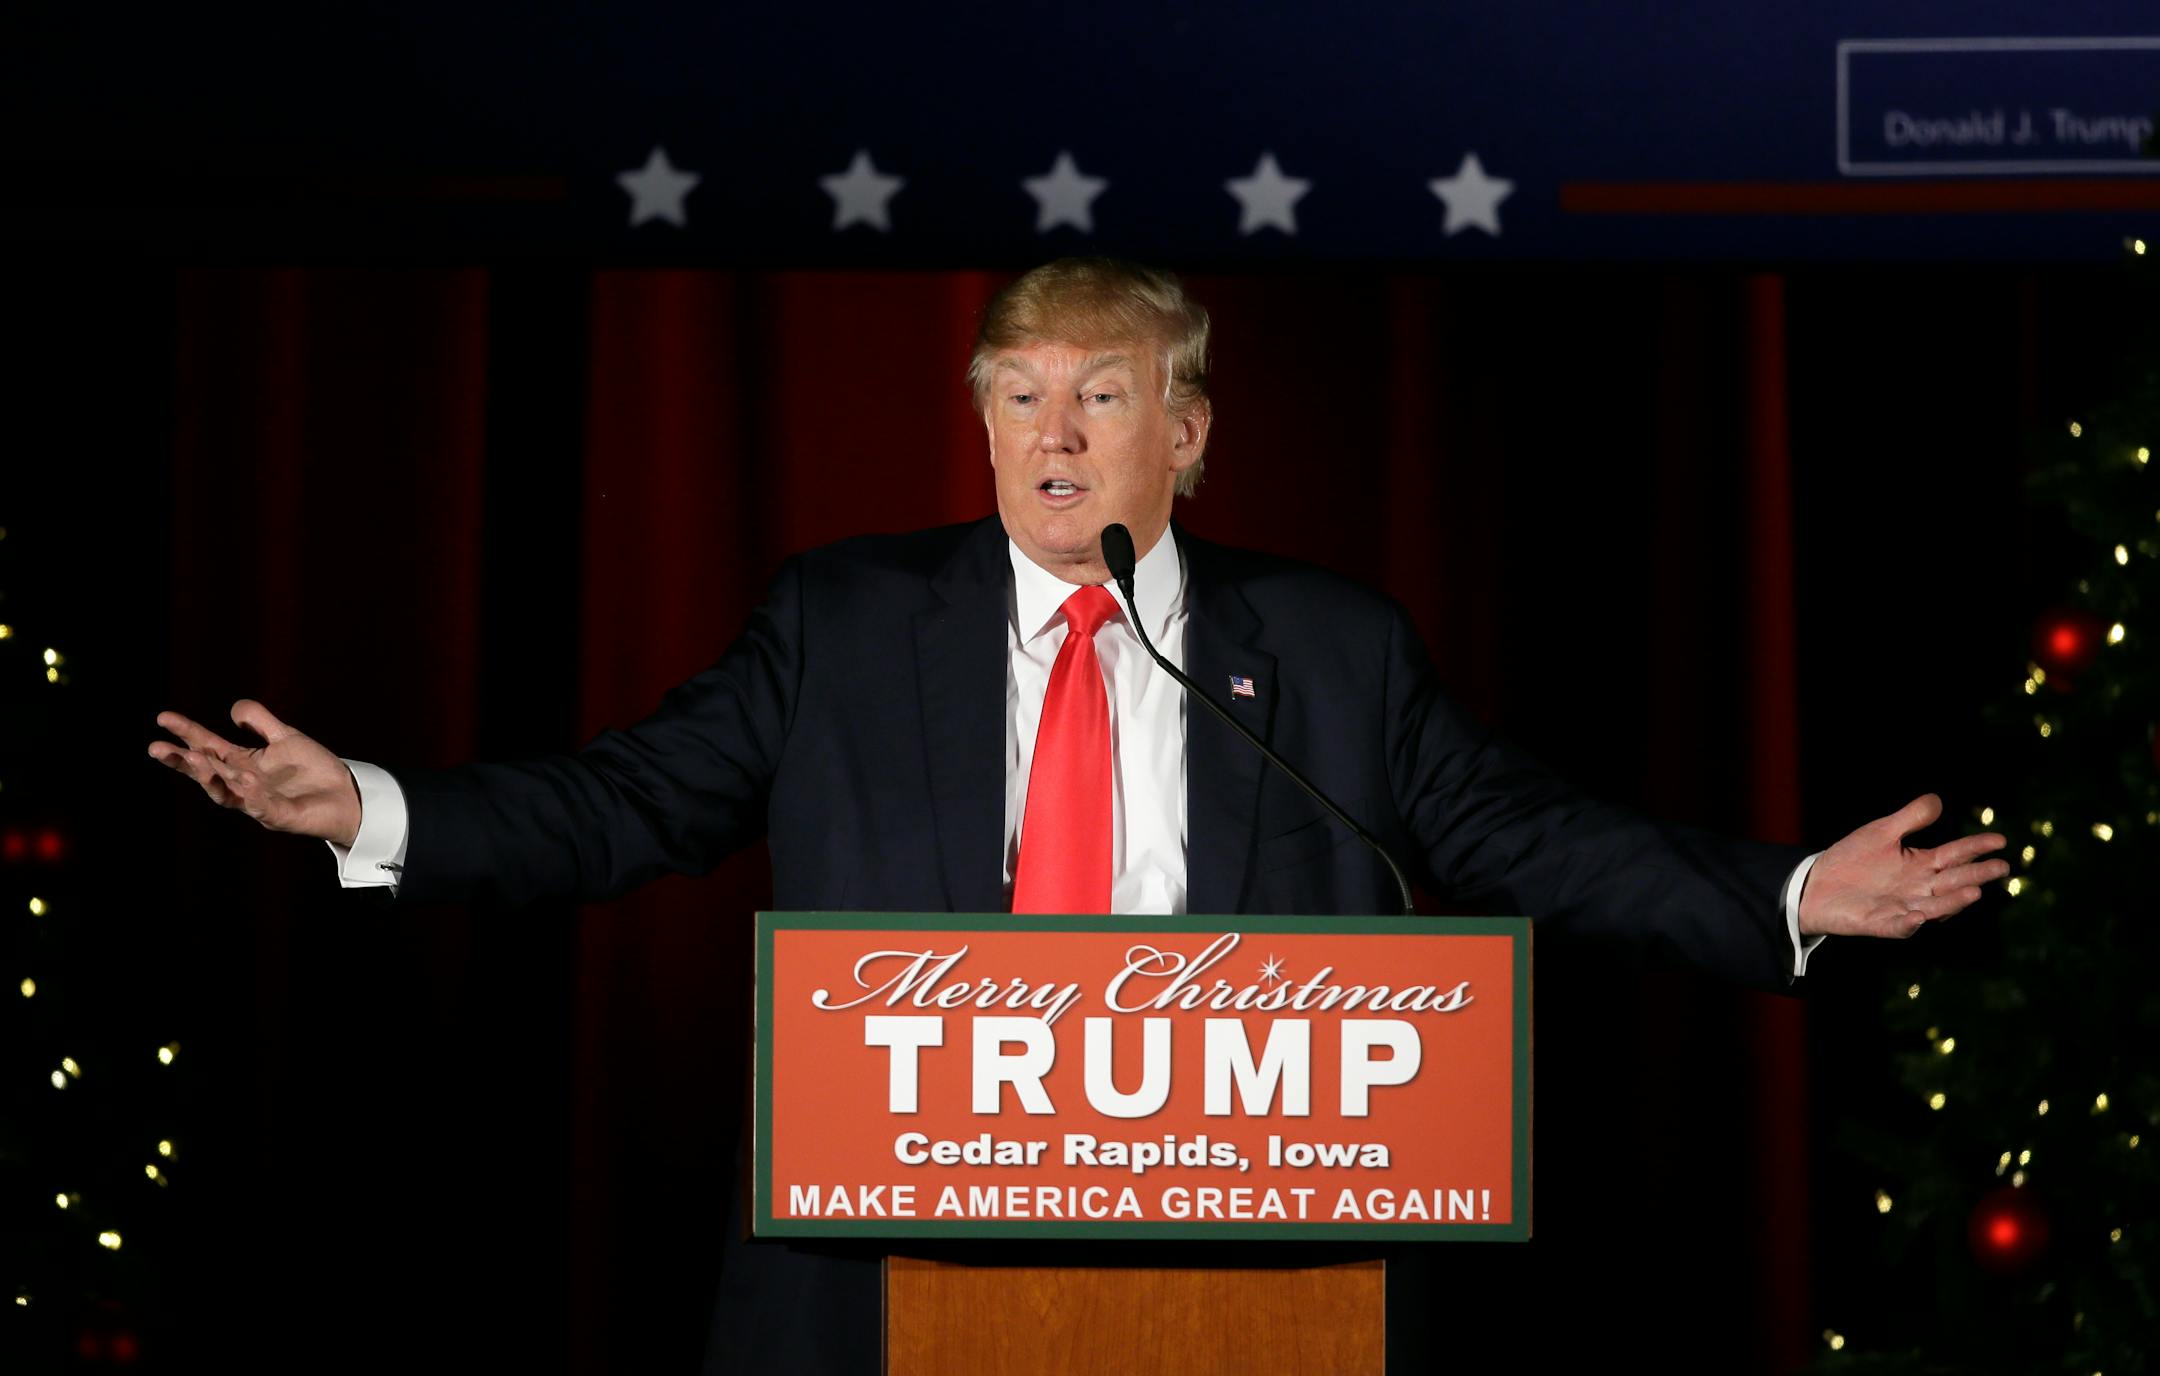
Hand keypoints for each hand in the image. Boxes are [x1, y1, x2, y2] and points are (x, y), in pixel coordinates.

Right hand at [148, 699, 362, 846]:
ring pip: (227, 793)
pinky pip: (263, 806)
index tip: (163, 717)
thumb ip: (260, 721)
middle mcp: (244, 785)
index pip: (208, 746)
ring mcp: (259, 803)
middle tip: (158, 748)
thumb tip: (232, 711)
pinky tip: (246, 779)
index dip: (186, 732)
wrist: (347, 795)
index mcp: (242, 764)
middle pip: (207, 773)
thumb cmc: (312, 770)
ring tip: (195, 758)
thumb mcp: (285, 737)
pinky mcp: (280, 817)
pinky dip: (252, 794)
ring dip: (210, 777)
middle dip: (182, 761)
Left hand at [1798, 793, 2008, 938]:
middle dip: (1977, 875)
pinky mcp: (1879, 923)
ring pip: (1934, 906)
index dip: (1976, 847)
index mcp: (1921, 864)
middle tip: (2002, 867)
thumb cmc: (1852, 858)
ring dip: (1953, 902)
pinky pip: (1898, 926)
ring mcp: (1901, 907)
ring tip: (1974, 892)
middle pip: (1953, 881)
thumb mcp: (1881, 832)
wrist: (1815, 884)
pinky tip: (1919, 917)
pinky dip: (1909, 923)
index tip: (2000, 840)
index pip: (1955, 855)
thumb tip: (1938, 799)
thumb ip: (1909, 819)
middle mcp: (1918, 888)